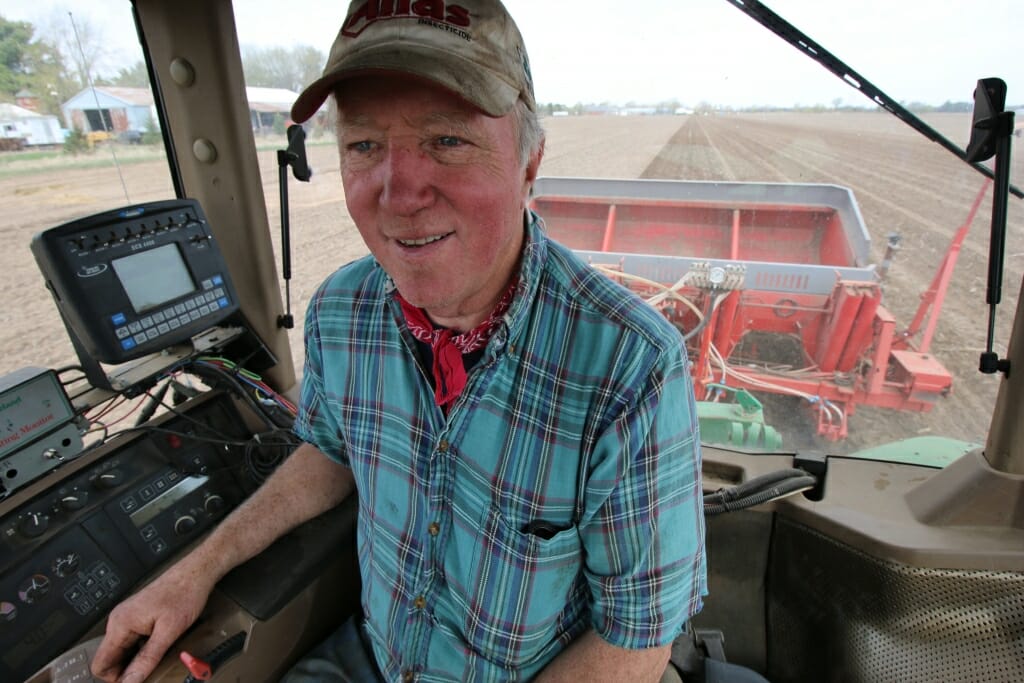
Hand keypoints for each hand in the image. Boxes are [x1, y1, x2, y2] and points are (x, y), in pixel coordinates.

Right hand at [90, 559, 214, 681]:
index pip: (100, 664)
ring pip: (122, 651)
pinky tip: (160, 646)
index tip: (135, 681)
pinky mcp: (137, 617)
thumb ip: (147, 658)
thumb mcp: (168, 632)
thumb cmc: (184, 594)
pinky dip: (142, 649)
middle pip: (110, 659)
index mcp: (120, 623)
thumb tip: (130, 681)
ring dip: (136, 660)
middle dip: (128, 669)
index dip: (115, 678)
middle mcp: (119, 620)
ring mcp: (127, 618)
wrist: (195, 574)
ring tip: (159, 655)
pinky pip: (132, 642)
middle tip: (152, 670)